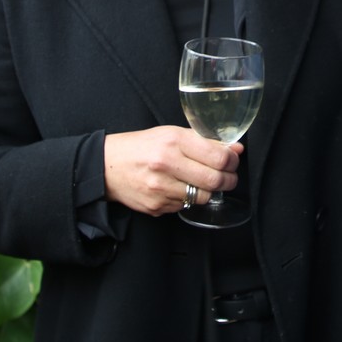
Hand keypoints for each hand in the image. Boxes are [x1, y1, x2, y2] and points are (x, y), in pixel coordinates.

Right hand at [103, 126, 240, 215]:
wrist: (106, 166)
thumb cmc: (141, 147)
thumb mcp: (170, 134)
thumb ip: (203, 142)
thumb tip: (235, 150)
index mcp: (172, 141)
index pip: (218, 156)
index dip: (232, 161)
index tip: (232, 161)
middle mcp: (166, 165)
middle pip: (214, 180)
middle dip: (228, 180)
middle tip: (228, 177)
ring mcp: (160, 188)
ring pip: (203, 197)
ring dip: (209, 191)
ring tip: (204, 182)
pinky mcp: (156, 206)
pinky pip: (185, 205)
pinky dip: (188, 198)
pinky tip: (179, 188)